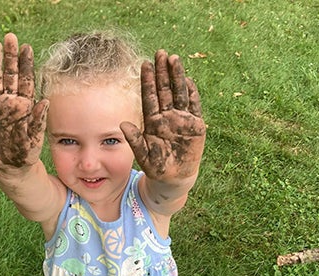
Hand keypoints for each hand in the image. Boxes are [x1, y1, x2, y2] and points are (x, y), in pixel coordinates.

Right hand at [0, 33, 47, 169]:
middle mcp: (11, 101)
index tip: (27, 47)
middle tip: (10, 37)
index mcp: (26, 105)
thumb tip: (45, 101)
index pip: (27, 80)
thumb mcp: (36, 137)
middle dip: (10, 57)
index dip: (26, 64)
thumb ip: (39, 119)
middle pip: (10, 74)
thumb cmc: (28, 151)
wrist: (12, 165)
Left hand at [121, 51, 205, 182]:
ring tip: (174, 59)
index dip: (148, 80)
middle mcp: (167, 116)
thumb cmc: (157, 167)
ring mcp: (182, 119)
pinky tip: (189, 81)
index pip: (149, 96)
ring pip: (179, 93)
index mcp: (153, 120)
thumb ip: (134, 139)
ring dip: (177, 77)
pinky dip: (192, 94)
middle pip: (164, 90)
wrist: (175, 178)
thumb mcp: (143, 155)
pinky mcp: (196, 126)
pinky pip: (194, 106)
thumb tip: (123, 123)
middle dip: (162, 72)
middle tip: (160, 53)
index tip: (144, 64)